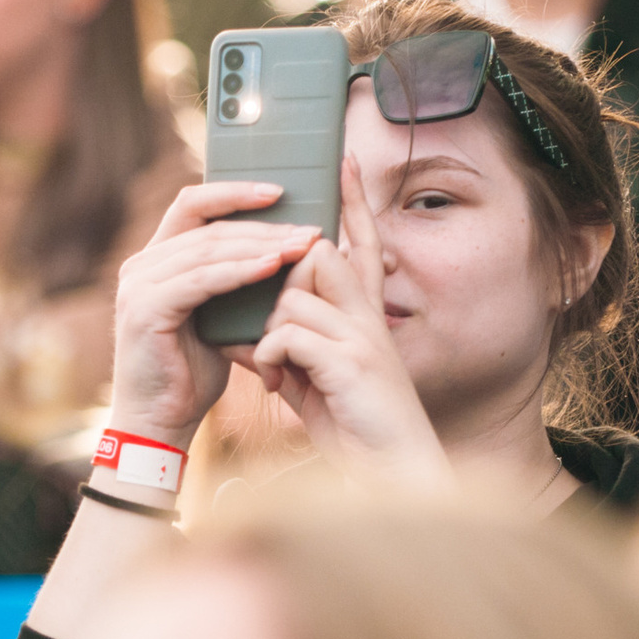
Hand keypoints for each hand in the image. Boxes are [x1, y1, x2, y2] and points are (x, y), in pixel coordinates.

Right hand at [108, 181, 318, 449]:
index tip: (281, 191)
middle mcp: (141, 265)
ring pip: (207, 248)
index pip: (193, 205)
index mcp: (157, 260)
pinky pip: (200, 280)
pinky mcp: (145, 309)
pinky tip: (272, 266)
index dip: (235, 192)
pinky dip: (239, 271)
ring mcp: (139, 285)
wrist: (162, 423)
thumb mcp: (220, 319)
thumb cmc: (193, 374)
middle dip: (263, 224)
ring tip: (301, 244)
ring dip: (259, 245)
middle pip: (207, 224)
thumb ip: (238, 284)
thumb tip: (286, 253)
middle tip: (310, 228)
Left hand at [247, 159, 448, 482]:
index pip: (360, 245)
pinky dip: (272, 359)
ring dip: (272, 333)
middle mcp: (369, 317)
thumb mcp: (317, 383)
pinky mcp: (352, 361)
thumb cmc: (356, 431)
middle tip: (274, 332)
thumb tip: (247, 334)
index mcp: (366, 317)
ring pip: (294, 294)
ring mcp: (363, 336)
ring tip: (276, 372)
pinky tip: (279, 389)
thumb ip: (292, 350)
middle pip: (316, 256)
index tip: (345, 161)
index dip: (353, 204)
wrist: (392, 476)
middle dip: (281, 285)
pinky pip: (289, 333)